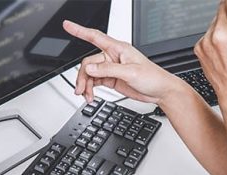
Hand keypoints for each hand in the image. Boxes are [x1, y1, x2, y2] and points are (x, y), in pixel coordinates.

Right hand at [62, 20, 183, 104]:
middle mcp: (112, 56)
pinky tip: (90, 96)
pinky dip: (90, 89)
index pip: (95, 36)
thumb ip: (108, 69)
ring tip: (86, 96)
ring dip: (86, 85)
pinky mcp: (110, 78)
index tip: (67, 25)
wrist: (159, 91)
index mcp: (118, 48)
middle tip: (81, 90)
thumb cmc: (152, 77)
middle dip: (83, 77)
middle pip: (88, 63)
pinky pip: (94, 82)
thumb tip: (89, 68)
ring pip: (90, 74)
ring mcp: (110, 68)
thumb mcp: (130, 72)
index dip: (79, 30)